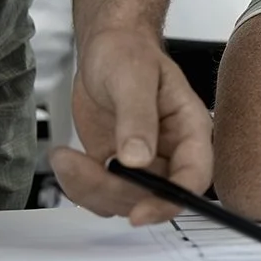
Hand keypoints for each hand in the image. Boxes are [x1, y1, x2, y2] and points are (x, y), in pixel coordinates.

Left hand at [50, 28, 212, 225]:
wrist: (106, 48)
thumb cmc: (128, 53)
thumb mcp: (134, 78)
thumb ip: (137, 118)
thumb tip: (137, 160)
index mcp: (191, 130)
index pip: (194, 177)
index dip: (171, 201)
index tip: (140, 213)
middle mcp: (172, 153)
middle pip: (155, 196)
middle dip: (115, 192)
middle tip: (84, 168)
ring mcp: (144, 163)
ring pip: (125, 200)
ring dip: (91, 189)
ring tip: (66, 158)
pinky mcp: (116, 166)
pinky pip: (101, 192)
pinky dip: (79, 185)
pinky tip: (65, 159)